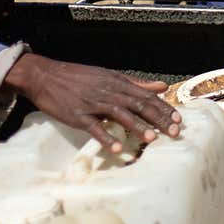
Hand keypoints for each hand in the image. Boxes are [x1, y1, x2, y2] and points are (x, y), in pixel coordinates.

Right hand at [3, 54, 180, 152]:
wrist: (46, 76)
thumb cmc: (80, 78)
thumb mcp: (110, 76)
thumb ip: (137, 83)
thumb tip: (162, 86)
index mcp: (118, 83)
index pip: (147, 96)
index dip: (164, 108)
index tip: (178, 120)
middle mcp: (109, 92)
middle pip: (138, 105)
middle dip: (158, 119)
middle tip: (174, 132)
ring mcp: (93, 104)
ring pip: (120, 114)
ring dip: (137, 127)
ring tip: (152, 138)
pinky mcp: (78, 115)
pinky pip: (94, 127)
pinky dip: (106, 137)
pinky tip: (118, 147)